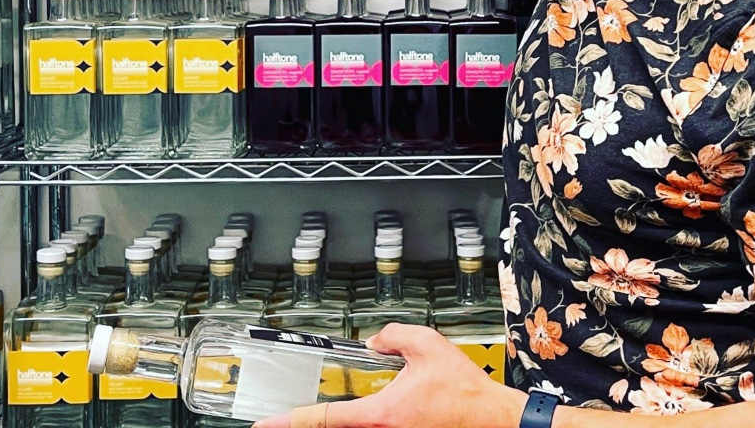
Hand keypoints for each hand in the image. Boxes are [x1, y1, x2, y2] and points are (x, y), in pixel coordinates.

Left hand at [251, 325, 525, 427]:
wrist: (489, 418)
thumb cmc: (463, 391)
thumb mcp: (428, 346)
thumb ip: (395, 335)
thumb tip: (376, 340)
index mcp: (380, 413)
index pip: (324, 418)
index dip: (290, 420)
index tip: (265, 423)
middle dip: (307, 422)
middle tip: (279, 418)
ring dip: (336, 419)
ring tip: (312, 412)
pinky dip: (357, 421)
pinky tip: (352, 412)